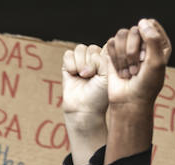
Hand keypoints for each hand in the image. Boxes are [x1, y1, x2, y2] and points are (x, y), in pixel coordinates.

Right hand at [62, 44, 109, 164]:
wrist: (83, 108)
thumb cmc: (98, 95)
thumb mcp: (107, 74)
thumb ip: (102, 57)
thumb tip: (88, 51)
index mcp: (107, 60)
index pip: (105, 46)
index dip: (101, 58)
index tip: (102, 73)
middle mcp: (94, 59)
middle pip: (91, 47)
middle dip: (90, 62)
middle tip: (90, 76)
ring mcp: (81, 62)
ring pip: (80, 49)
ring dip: (80, 63)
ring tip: (82, 76)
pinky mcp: (68, 65)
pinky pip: (68, 54)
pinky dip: (70, 65)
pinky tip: (73, 74)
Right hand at [103, 19, 171, 109]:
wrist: (129, 101)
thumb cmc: (146, 85)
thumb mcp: (156, 62)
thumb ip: (152, 39)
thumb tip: (142, 22)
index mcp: (159, 43)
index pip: (150, 26)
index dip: (146, 40)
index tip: (146, 57)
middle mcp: (144, 43)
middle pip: (134, 30)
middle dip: (133, 52)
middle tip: (136, 69)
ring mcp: (128, 47)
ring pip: (121, 35)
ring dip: (123, 56)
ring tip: (129, 72)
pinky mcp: (114, 53)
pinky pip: (110, 43)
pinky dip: (114, 59)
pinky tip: (120, 71)